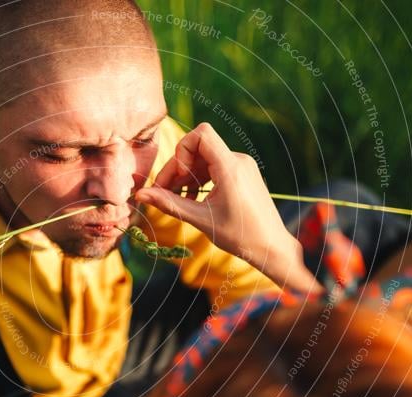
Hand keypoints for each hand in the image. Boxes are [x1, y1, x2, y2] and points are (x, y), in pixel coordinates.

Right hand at [135, 123, 320, 292]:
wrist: (271, 247)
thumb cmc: (241, 236)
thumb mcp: (201, 220)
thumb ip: (170, 204)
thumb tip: (140, 195)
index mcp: (231, 168)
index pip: (201, 135)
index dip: (182, 151)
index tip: (177, 178)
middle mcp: (238, 161)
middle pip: (198, 149)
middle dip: (178, 169)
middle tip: (162, 193)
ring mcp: (242, 166)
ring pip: (204, 158)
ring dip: (187, 176)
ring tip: (176, 199)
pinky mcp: (243, 174)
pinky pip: (215, 167)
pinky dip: (199, 179)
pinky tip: (192, 199)